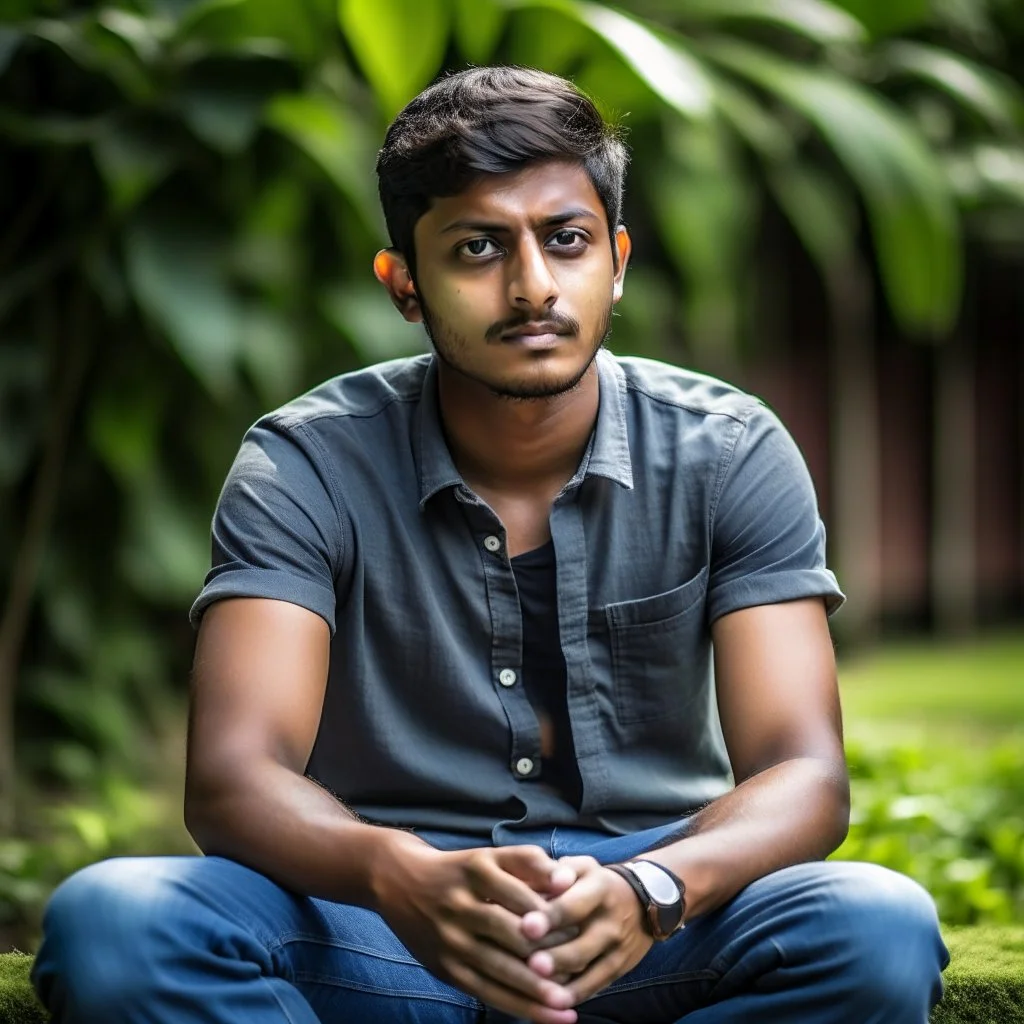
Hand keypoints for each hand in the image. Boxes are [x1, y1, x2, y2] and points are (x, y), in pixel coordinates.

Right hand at [372, 832, 581, 1022]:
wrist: (398, 881)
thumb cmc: (459, 869)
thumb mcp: (489, 855)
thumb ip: (529, 862)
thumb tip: (568, 880)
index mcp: (477, 871)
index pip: (523, 897)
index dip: (554, 915)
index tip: (583, 928)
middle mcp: (461, 905)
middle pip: (512, 935)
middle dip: (549, 955)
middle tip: (582, 969)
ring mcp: (450, 940)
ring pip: (499, 969)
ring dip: (535, 990)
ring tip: (568, 1005)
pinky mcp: (445, 968)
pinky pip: (485, 991)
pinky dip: (517, 1005)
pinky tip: (545, 1016)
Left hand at [521, 856, 653, 1004]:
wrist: (644, 899)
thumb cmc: (597, 881)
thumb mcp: (584, 866)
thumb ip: (562, 870)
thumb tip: (548, 878)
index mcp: (598, 889)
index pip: (573, 905)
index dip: (550, 916)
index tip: (527, 926)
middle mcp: (609, 922)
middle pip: (582, 945)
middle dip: (557, 958)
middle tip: (531, 965)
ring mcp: (617, 949)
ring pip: (590, 972)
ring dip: (565, 985)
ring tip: (541, 995)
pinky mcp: (620, 969)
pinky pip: (596, 986)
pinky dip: (576, 995)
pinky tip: (554, 1004)